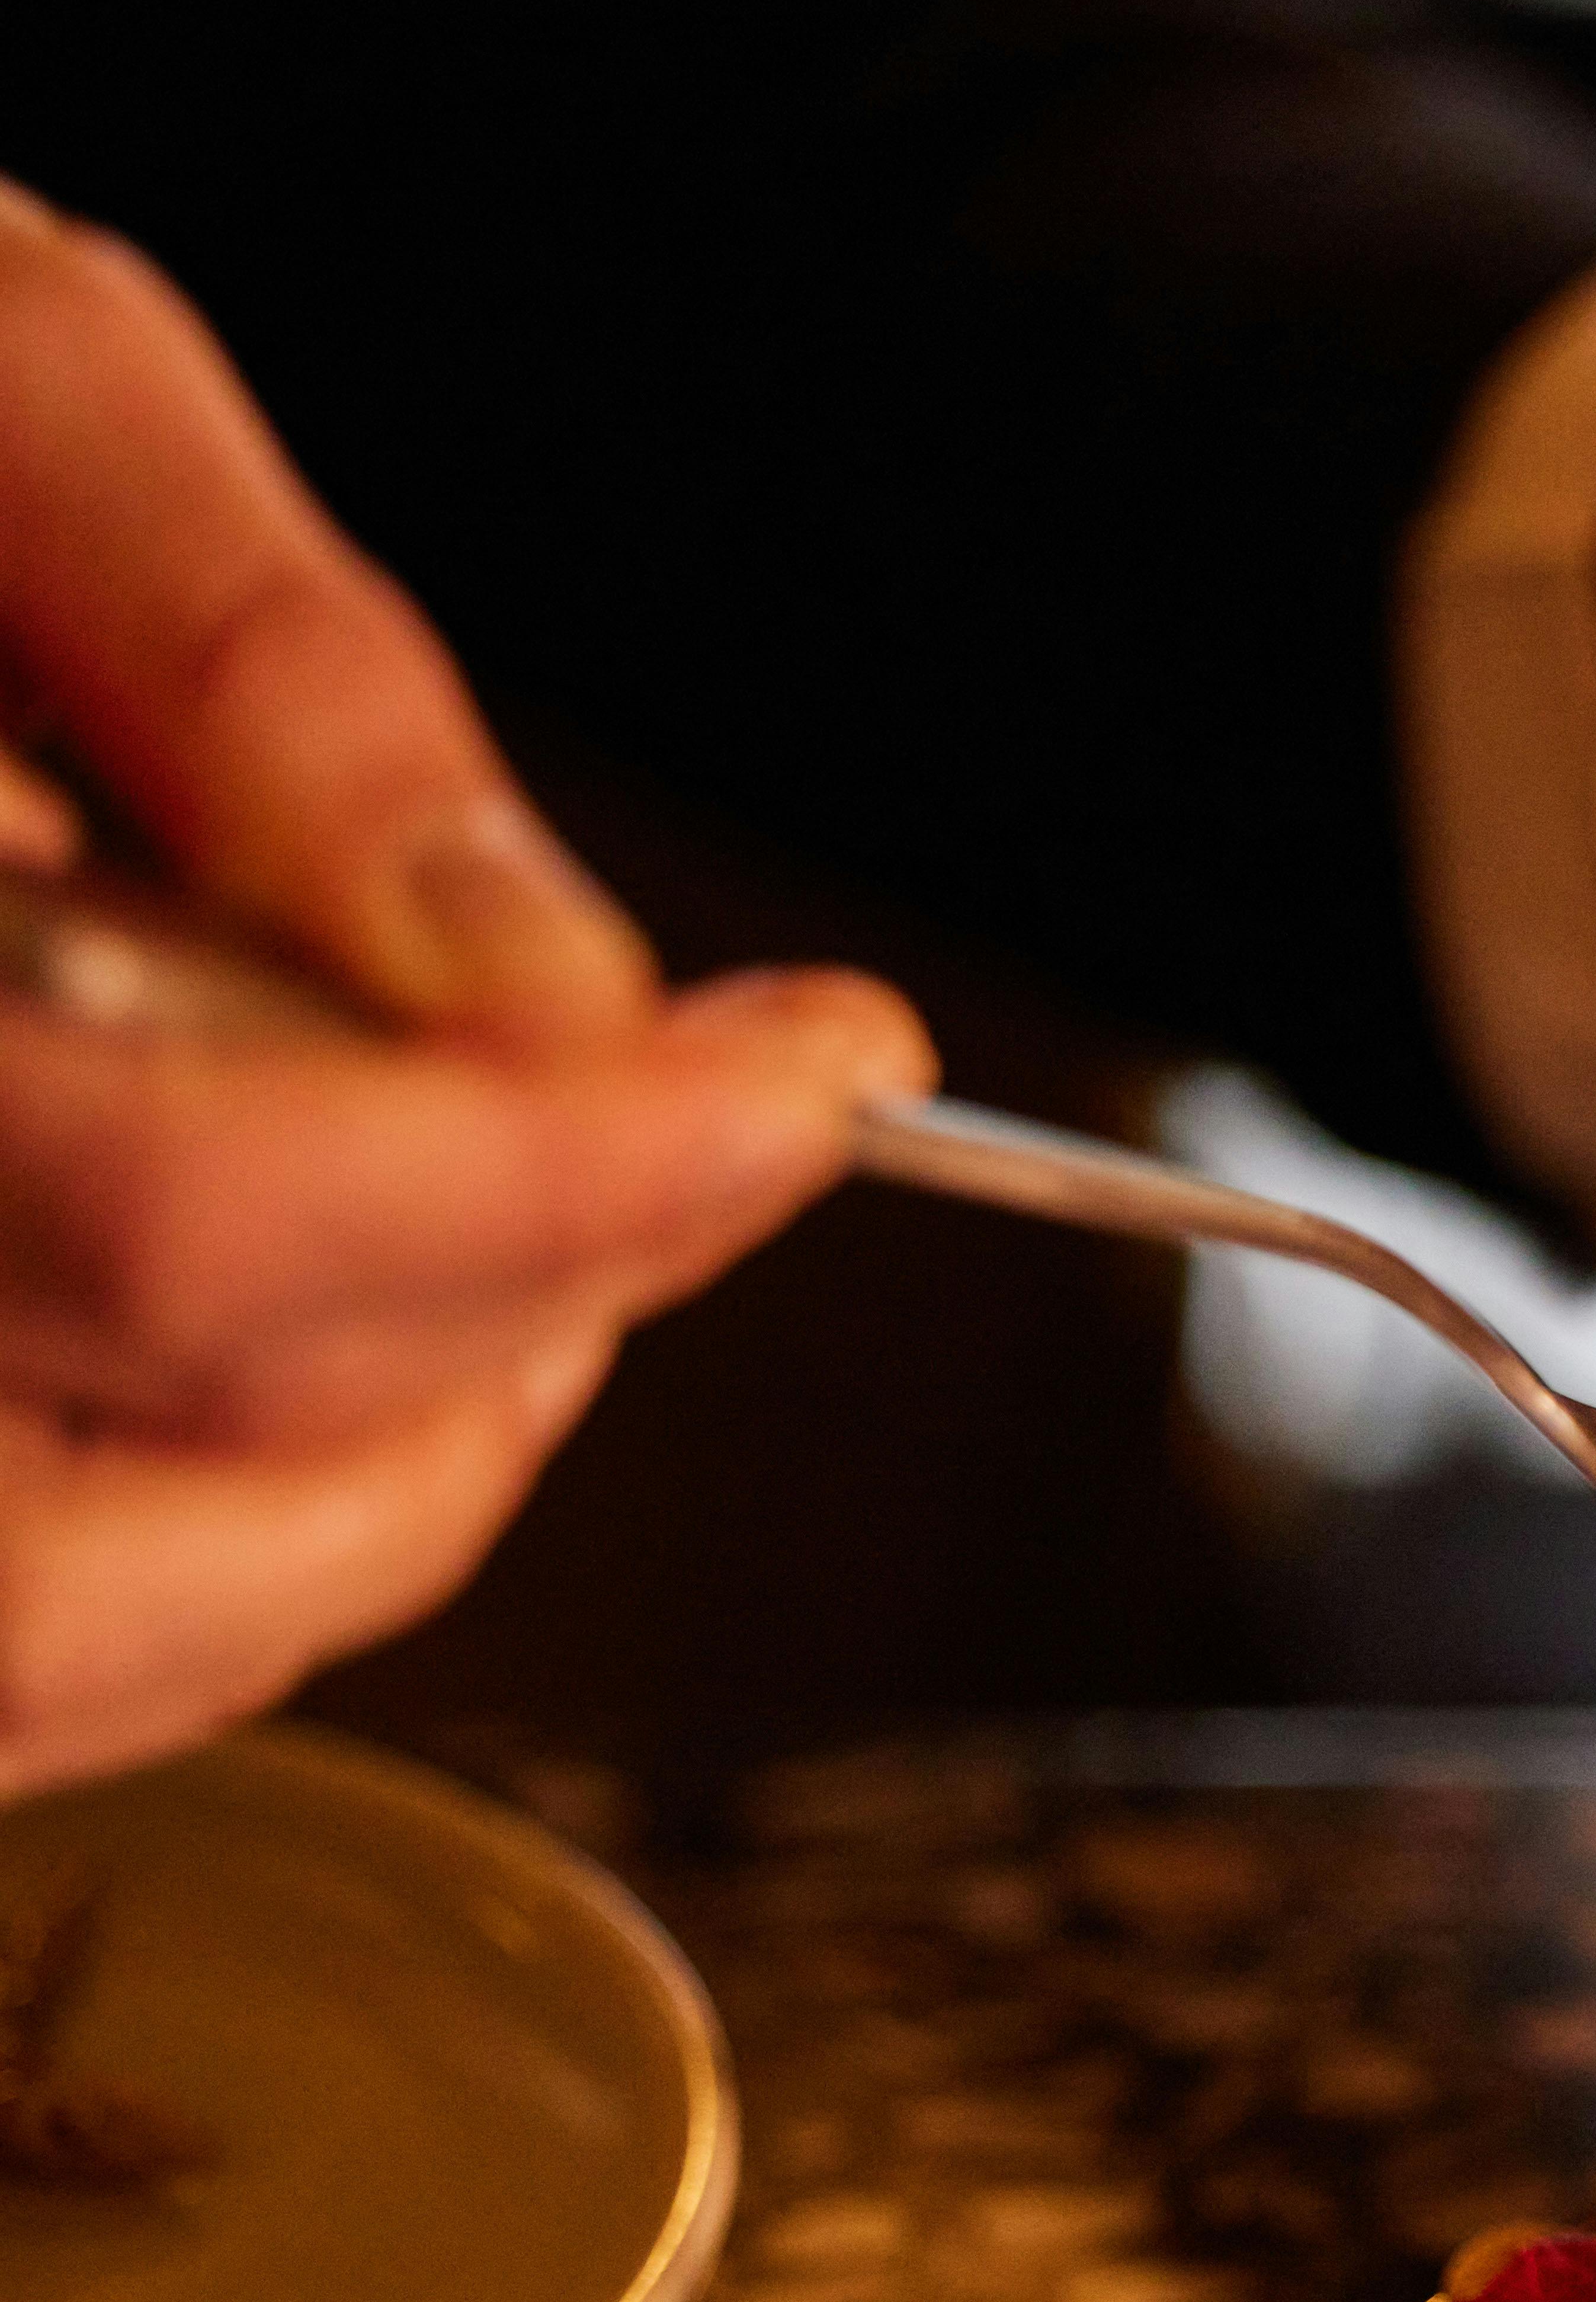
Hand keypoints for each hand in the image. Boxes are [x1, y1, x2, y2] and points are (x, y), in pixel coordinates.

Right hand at [0, 186, 929, 1794]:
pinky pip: (6, 1628)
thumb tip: (536, 966)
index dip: (557, 1181)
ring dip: (373, 1476)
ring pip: (57, 1636)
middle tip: (702, 1145)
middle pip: (112, 1526)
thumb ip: (247, 665)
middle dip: (490, 1352)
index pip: (182, 1220)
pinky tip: (345, 1301)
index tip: (810, 1072)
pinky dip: (224, 1517)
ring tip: (542, 1222)